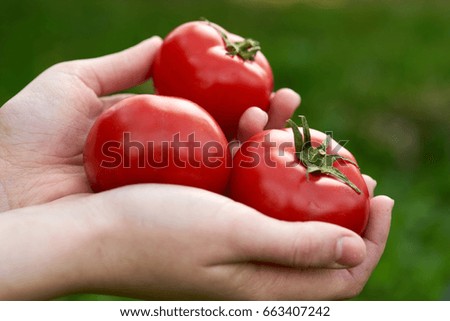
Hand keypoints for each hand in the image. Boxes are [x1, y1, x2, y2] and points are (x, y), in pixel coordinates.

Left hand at [0, 34, 298, 210]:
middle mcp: (164, 167)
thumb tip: (160, 43)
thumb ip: (121, 65)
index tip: (260, 78)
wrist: (0, 190)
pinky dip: (240, 183)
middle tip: (289, 100)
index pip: (203, 114)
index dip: (233, 97)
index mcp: (148, 137)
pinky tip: (266, 160)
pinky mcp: (161, 219)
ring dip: (259, 147)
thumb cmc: (25, 134)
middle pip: (222, 142)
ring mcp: (166, 196)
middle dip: (259, 122)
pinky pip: (208, 201)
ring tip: (286, 121)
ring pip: (224, 171)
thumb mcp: (73, 84)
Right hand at [0, 176, 391, 299]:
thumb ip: (296, 247)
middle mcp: (253, 274)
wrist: (88, 231)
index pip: (343, 274)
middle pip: (319, 242)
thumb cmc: (154, 232)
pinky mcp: (214, 227)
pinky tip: (258, 137)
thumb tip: (356, 252)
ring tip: (301, 132)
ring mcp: (233, 250)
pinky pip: (254, 200)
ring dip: (300, 176)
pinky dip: (266, 171)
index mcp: (264, 288)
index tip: (383, 194)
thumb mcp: (231, 236)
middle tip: (350, 162)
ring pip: (286, 214)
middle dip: (343, 202)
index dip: (372, 238)